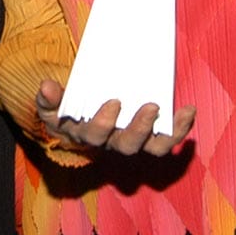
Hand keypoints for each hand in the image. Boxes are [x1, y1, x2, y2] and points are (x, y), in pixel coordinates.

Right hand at [34, 79, 195, 156]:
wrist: (78, 122)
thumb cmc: (66, 110)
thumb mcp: (52, 106)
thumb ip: (49, 99)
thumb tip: (46, 87)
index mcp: (86, 136)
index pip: (96, 136)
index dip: (105, 123)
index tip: (113, 103)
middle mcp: (111, 143)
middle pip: (127, 146)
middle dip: (141, 129)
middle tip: (151, 107)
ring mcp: (132, 141)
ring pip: (152, 148)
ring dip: (170, 134)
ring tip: (183, 114)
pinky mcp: (149, 137)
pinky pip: (167, 140)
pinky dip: (180, 128)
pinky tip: (189, 111)